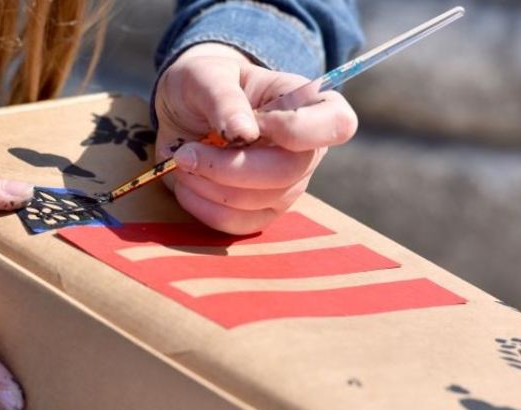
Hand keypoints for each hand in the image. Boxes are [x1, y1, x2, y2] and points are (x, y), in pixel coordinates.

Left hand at [154, 43, 356, 233]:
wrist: (185, 111)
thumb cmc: (205, 84)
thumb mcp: (206, 75)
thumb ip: (224, 97)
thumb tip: (244, 131)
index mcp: (309, 104)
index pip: (337, 124)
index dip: (297, 130)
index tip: (252, 122)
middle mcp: (307, 149)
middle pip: (289, 172)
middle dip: (229, 167)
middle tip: (187, 151)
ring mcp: (288, 184)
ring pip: (260, 201)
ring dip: (209, 185)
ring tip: (183, 160)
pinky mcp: (262, 211)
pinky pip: (240, 223)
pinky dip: (203, 207)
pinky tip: (188, 183)